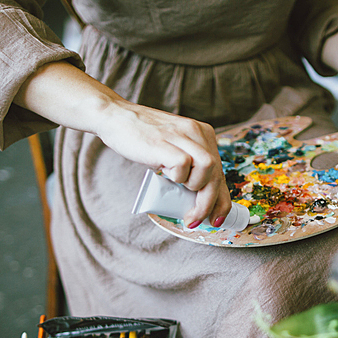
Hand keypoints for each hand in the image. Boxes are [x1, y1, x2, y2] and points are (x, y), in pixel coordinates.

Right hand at [97, 101, 231, 228]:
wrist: (115, 117)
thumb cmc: (142, 138)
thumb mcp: (173, 149)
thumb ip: (189, 166)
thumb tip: (198, 199)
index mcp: (203, 134)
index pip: (221, 172)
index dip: (221, 200)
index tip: (215, 220)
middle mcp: (197, 132)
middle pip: (217, 174)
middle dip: (209, 203)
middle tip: (194, 219)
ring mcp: (181, 135)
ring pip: (208, 168)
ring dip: (194, 187)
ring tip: (177, 187)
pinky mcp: (164, 142)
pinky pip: (183, 165)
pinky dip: (177, 176)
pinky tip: (165, 174)